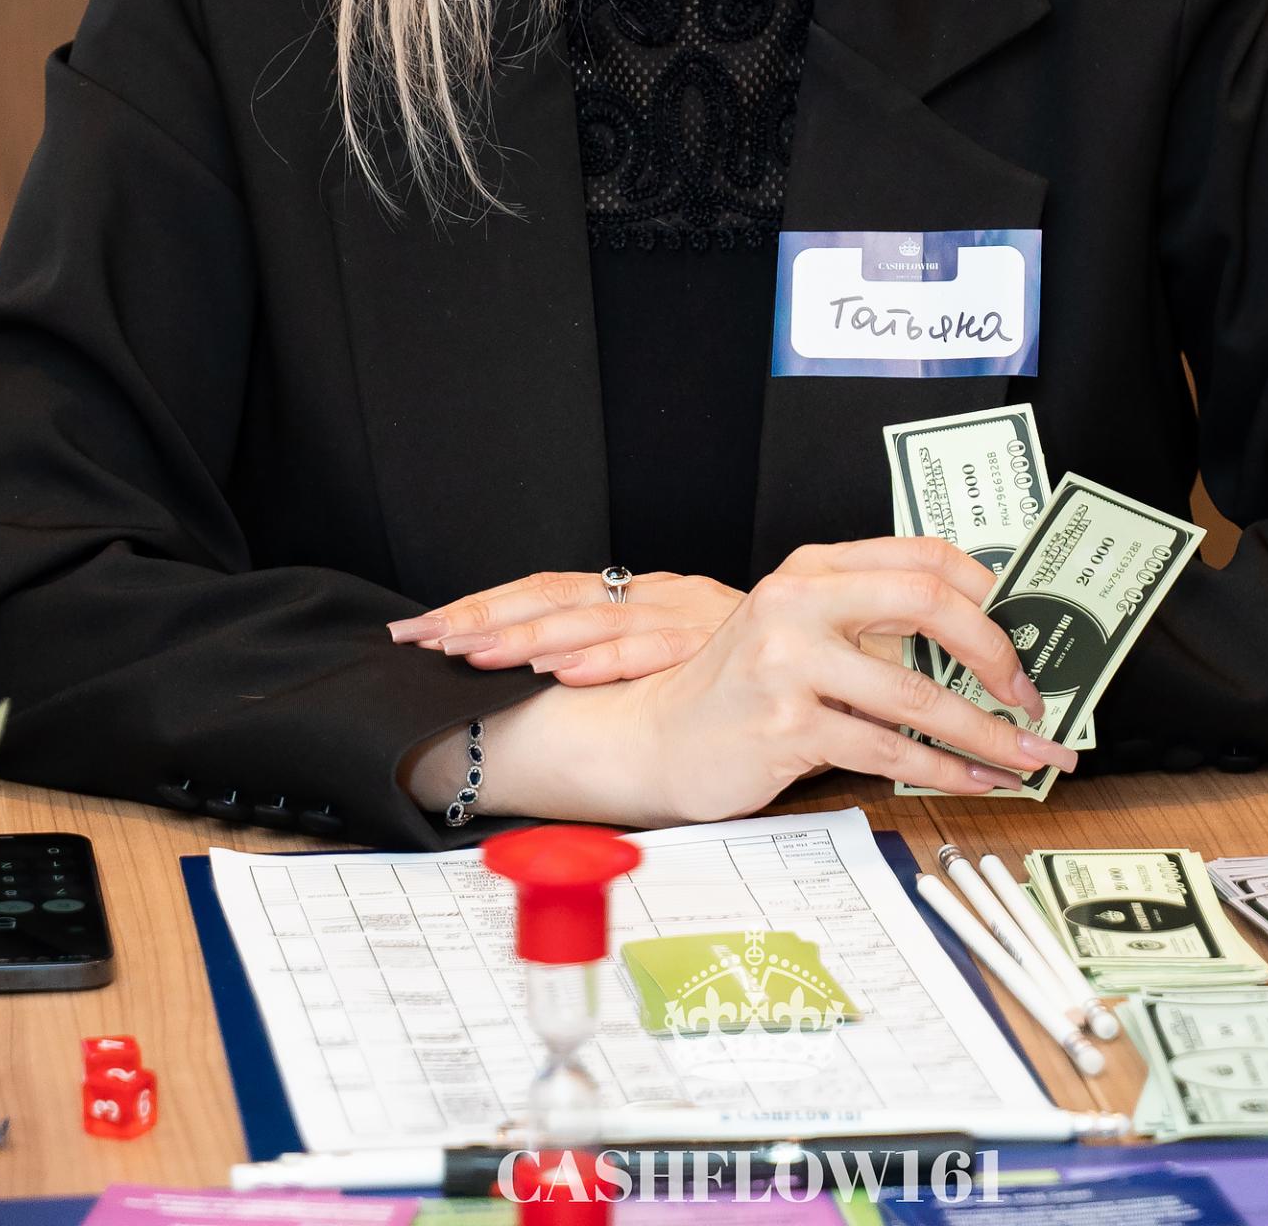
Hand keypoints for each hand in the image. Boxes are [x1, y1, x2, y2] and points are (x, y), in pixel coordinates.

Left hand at [390, 569, 743, 683]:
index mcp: (639, 595)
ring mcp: (679, 614)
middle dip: (482, 620)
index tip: (422, 631)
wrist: (845, 634)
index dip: (483, 608)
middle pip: (551, 598)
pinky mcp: (708, 640)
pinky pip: (647, 648)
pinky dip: (602, 658)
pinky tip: (562, 670)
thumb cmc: (758, 657)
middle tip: (423, 640)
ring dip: (525, 637)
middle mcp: (652, 594)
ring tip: (472, 655)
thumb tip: (553, 676)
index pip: (544, 591)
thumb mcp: (686, 647)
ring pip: (588, 619)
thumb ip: (631, 655)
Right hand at [432, 535, 1078, 825]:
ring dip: (985, 733)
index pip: (922, 556)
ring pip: (915, 694)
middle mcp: (800, 600)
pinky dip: (942, 771)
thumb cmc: (744, 689)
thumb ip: (871, 625)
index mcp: (815, 567)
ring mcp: (790, 662)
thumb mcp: (803, 631)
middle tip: (1033, 697)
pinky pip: (886, 750)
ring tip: (1027, 756)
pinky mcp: (786, 726)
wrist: (656, 738)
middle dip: (996, 654)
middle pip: (927, 603)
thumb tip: (984, 651)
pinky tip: (975, 781)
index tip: (1028, 634)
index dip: (988, 593)